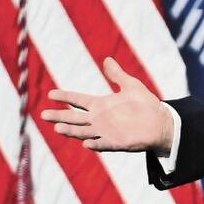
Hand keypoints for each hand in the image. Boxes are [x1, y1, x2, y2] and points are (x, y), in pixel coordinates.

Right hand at [40, 57, 173, 153]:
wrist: (160, 122)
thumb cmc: (145, 104)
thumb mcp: (131, 86)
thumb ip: (117, 75)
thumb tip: (107, 59)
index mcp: (101, 105)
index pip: (78, 100)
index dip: (65, 97)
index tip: (51, 94)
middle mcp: (99, 119)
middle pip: (74, 118)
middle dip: (59, 116)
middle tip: (43, 114)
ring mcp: (105, 132)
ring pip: (83, 132)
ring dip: (71, 131)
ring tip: (57, 128)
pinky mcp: (115, 143)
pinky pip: (102, 144)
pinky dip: (94, 144)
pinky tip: (86, 143)